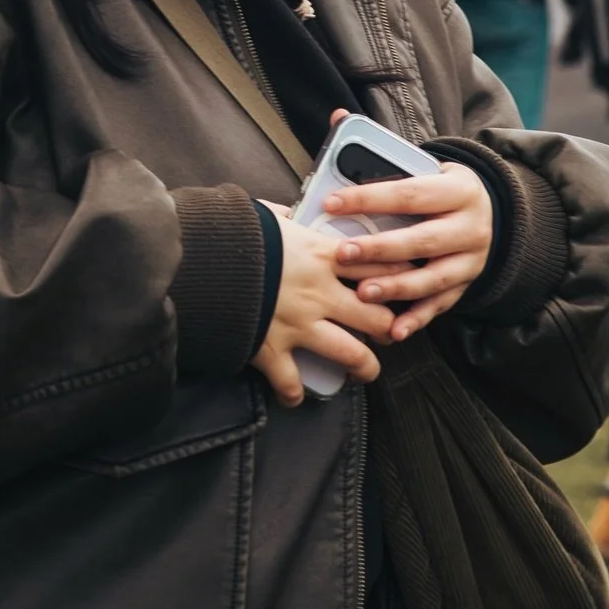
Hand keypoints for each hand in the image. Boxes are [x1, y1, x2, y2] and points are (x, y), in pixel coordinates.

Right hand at [250, 205, 394, 407]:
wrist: (198, 261)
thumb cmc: (230, 232)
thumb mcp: (264, 214)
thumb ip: (284, 216)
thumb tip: (288, 212)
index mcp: (321, 254)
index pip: (377, 266)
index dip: (399, 276)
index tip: (410, 282)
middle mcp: (319, 292)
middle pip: (376, 316)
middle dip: (388, 327)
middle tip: (388, 331)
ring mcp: (299, 325)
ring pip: (352, 354)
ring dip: (364, 366)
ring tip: (366, 371)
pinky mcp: (272, 350)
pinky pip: (292, 383)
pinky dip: (294, 393)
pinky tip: (296, 396)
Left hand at [325, 163, 493, 342]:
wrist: (491, 213)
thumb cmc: (442, 190)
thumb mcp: (430, 171)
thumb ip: (393, 171)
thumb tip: (340, 155)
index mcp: (459, 191)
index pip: (410, 194)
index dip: (369, 199)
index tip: (332, 204)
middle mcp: (470, 227)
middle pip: (423, 240)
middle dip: (380, 249)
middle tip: (344, 253)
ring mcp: (472, 260)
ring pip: (432, 278)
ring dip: (395, 287)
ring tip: (363, 293)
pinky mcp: (466, 285)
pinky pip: (440, 305)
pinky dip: (416, 319)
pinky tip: (394, 330)